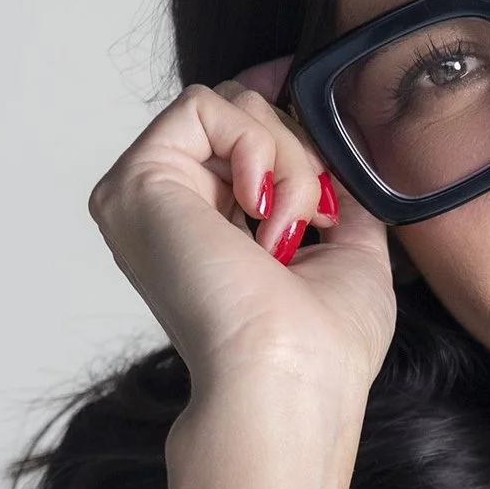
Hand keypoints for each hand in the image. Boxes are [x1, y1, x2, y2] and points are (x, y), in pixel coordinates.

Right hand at [88, 78, 394, 397]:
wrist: (289, 383)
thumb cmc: (324, 349)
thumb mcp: (352, 257)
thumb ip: (338, 201)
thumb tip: (345, 160)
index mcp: (208, 230)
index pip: (239, 138)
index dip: (279, 115)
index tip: (315, 108)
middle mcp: (169, 211)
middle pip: (240, 115)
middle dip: (299, 153)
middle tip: (310, 222)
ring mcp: (146, 195)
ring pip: (227, 106)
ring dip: (285, 159)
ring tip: (287, 231)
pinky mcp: (136, 180)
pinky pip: (202, 105)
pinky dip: (255, 147)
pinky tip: (261, 211)